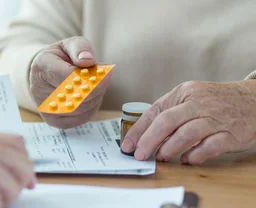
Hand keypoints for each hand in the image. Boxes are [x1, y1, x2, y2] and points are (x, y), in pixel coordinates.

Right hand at [30, 36, 110, 128]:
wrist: (46, 73)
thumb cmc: (60, 58)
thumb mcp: (69, 45)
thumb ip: (80, 48)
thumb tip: (88, 60)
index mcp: (41, 66)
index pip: (66, 76)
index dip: (88, 76)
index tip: (105, 73)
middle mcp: (38, 89)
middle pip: (73, 95)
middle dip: (95, 88)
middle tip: (104, 78)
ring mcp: (45, 108)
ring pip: (79, 109)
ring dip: (94, 98)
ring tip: (96, 85)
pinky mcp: (53, 120)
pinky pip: (79, 118)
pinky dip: (91, 108)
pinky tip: (90, 98)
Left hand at [121, 80, 255, 163]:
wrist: (254, 101)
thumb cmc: (216, 103)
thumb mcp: (192, 98)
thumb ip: (170, 113)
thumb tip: (144, 135)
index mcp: (185, 92)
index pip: (155, 111)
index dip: (138, 130)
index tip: (127, 145)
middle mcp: (199, 103)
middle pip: (167, 121)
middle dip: (149, 141)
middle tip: (141, 155)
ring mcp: (216, 118)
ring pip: (186, 134)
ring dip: (169, 149)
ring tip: (162, 157)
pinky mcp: (231, 134)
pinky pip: (209, 147)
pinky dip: (194, 155)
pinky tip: (186, 160)